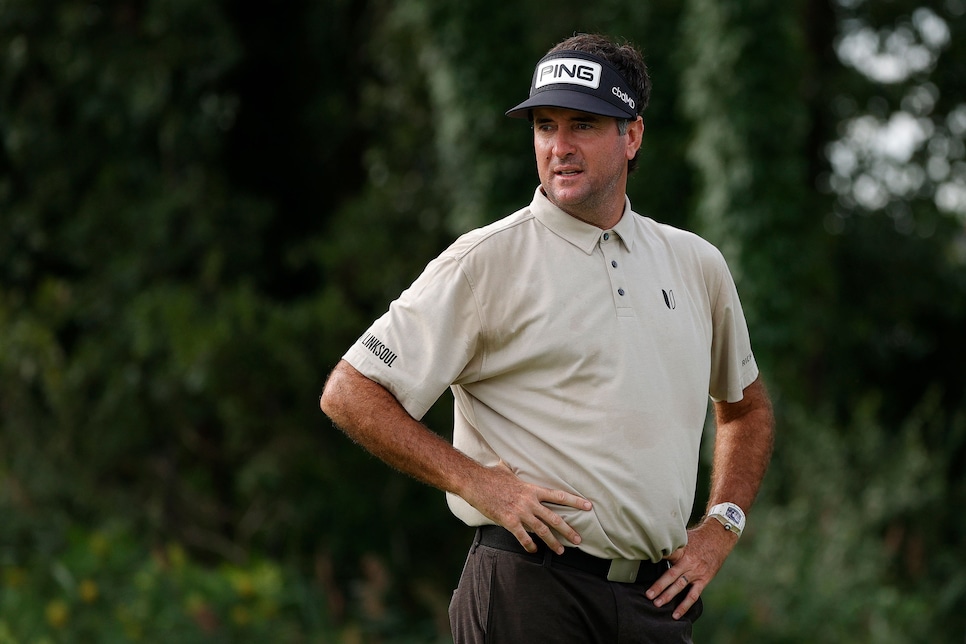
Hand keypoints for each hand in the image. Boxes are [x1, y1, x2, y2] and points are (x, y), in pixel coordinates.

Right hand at [463, 460, 592, 554]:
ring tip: (561, 551)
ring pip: (542, 530)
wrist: (475, 482)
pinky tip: (534, 550)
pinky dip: (530, 545)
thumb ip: (515, 471)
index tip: (588, 506)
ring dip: (553, 542)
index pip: (558, 496)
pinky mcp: (508, 521)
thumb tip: (512, 462)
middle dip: (568, 530)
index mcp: (532, 489)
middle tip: (579, 539)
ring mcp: (520, 512)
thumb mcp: (507, 470)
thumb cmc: (491, 476)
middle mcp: (529, 501)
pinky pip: (523, 536)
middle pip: (554, 518)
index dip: (575, 501)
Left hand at [645, 520, 736, 619]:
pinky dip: (684, 605)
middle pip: (670, 575)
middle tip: (648, 595)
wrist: (719, 538)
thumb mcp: (684, 537)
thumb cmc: (698, 537)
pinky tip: (676, 614)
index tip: (644, 564)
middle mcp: (688, 562)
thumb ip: (671, 546)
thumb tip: (654, 547)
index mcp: (681, 550)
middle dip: (658, 586)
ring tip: (657, 604)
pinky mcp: (703, 580)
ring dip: (668, 596)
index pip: (666, 554)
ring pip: (680, 586)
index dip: (655, 558)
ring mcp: (695, 572)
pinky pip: (693, 595)